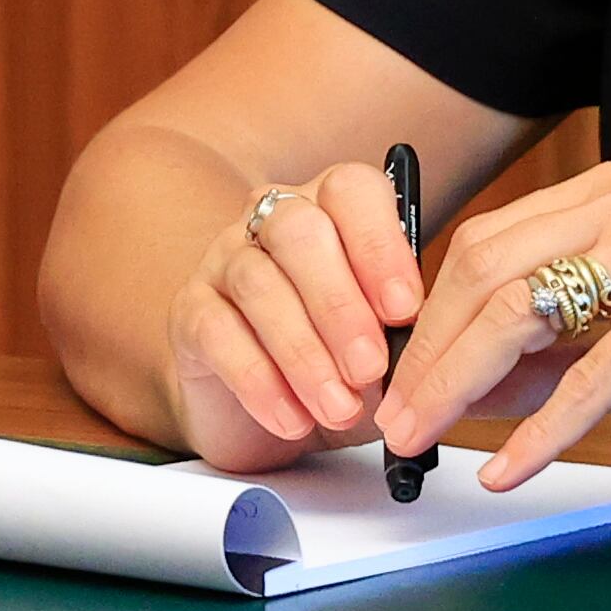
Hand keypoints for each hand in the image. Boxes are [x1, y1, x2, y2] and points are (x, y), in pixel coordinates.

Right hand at [166, 160, 424, 467]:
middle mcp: (273, 220)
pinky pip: (218, 334)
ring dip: (304, 354)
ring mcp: (224, 260)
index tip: (405, 310)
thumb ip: (402, 332)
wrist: (268, 409)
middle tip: (371, 369)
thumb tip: (420, 346)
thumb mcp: (385, 345)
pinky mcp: (190, 311)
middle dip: (341, 306)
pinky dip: (260, 382)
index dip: (380, 246)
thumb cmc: (340, 361)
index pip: (351, 191)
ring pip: (258, 285)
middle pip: (300, 232)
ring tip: (338, 408)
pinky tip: (292, 419)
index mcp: (331, 208)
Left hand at [373, 161, 610, 488]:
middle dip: (426, 355)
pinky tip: (509, 470)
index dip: (425, 322)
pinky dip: (542, 428)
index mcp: (606, 193)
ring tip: (422, 443)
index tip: (391, 387)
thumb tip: (452, 389)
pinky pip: (593, 371)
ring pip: (524, 310)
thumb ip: (543, 353)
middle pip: (487, 271)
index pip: (483, 248)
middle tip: (390, 425)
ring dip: (459, 385)